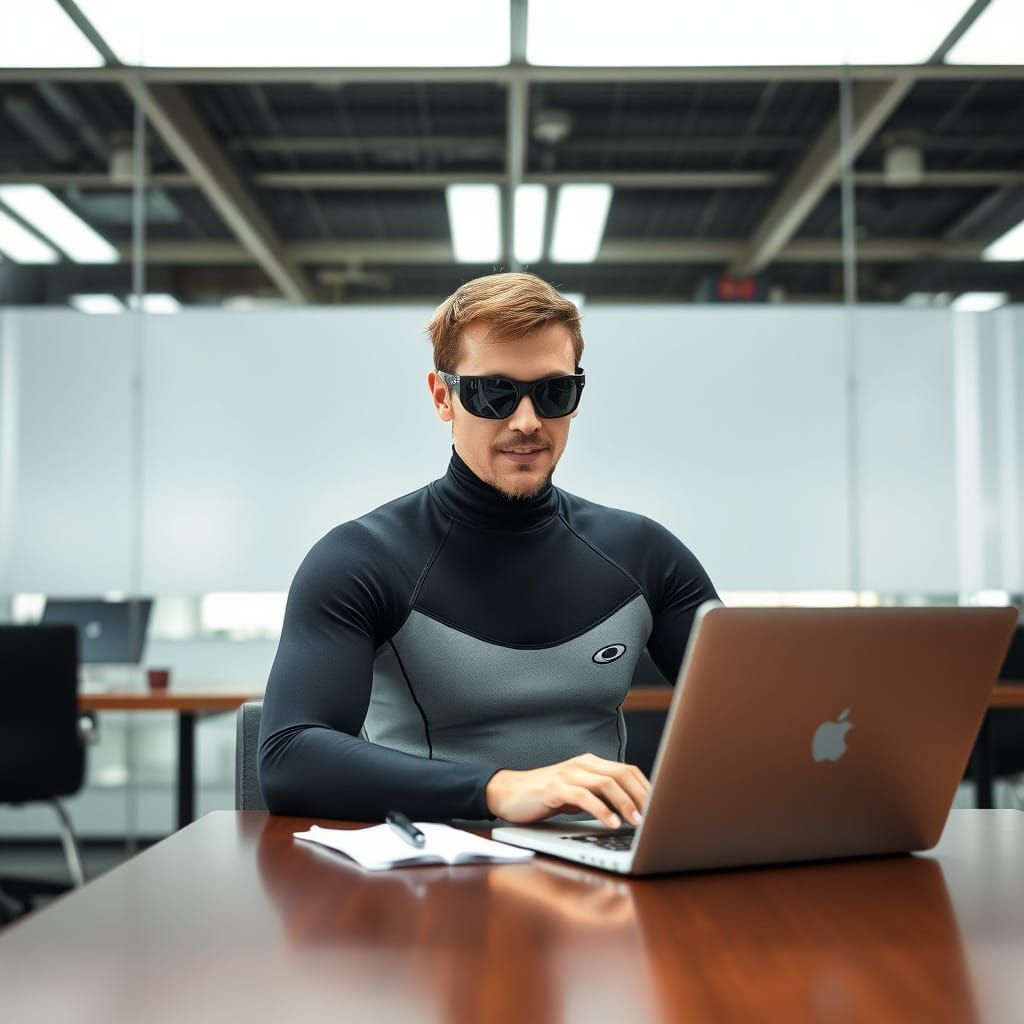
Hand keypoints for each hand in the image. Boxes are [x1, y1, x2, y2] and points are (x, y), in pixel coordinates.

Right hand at [485, 753, 649, 828]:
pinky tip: (611, 823)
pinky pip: (584, 796)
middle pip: (622, 773)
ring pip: (606, 783)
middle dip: (642, 795)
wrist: (507, 792)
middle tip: (655, 817)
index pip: (627, 770)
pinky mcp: (555, 788)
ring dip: (626, 803)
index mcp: (590, 763)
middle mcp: (582, 764)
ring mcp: (568, 774)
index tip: (660, 807)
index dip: (646, 788)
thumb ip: (599, 797)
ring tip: (638, 822)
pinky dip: (601, 810)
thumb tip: (630, 811)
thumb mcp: (577, 795)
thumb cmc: (544, 796)